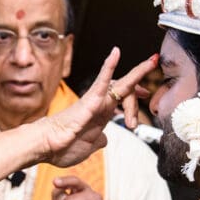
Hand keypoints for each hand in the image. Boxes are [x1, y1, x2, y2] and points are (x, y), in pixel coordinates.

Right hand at [43, 48, 155, 167]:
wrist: (47, 146)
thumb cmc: (62, 147)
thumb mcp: (90, 147)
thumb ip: (98, 141)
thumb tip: (104, 139)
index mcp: (100, 116)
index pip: (122, 100)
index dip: (135, 98)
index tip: (146, 96)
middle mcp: (99, 105)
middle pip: (125, 90)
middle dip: (139, 86)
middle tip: (148, 91)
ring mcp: (96, 101)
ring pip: (120, 83)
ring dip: (137, 72)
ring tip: (152, 61)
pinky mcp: (90, 99)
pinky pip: (102, 80)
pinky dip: (109, 66)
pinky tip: (116, 52)